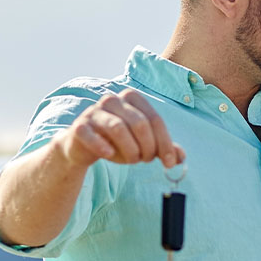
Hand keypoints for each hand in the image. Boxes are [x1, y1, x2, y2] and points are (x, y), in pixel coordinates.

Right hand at [59, 90, 185, 169]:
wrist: (82, 146)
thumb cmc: (116, 142)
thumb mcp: (142, 144)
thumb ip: (161, 147)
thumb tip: (181, 157)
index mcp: (131, 98)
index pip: (155, 119)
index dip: (165, 143)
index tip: (170, 162)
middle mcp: (113, 100)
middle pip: (140, 123)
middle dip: (148, 147)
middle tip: (146, 161)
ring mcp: (94, 112)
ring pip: (118, 129)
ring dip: (130, 150)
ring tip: (132, 160)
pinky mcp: (79, 127)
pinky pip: (91, 134)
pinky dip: (102, 146)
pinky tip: (109, 155)